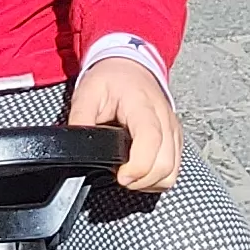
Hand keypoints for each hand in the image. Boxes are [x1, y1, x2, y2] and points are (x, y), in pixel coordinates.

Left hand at [68, 56, 182, 191]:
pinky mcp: (176, 138)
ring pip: (171, 172)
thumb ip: (80, 121)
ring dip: (150, 181)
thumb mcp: (86, 94)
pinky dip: (158, 178)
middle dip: (141, 180)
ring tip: (129, 174)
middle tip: (119, 176)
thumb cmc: (110, 79)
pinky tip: (141, 170)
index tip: (121, 176)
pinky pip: (174, 169)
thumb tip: (73, 147)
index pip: (151, 139)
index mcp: (142, 105)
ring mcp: (173, 129)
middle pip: (165, 164)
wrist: (129, 67)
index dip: (138, 166)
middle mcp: (164, 118)